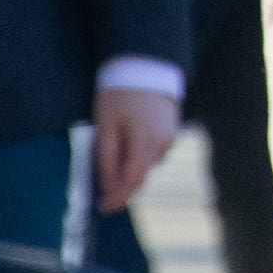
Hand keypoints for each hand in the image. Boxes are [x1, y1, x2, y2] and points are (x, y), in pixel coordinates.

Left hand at [90, 83, 179, 213]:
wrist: (145, 64)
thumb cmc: (120, 93)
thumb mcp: (105, 124)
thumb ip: (106, 157)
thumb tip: (108, 186)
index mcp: (145, 142)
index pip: (132, 181)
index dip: (117, 198)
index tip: (103, 207)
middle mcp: (163, 144)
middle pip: (140, 176)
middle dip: (121, 185)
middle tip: (101, 189)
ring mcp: (170, 139)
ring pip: (146, 165)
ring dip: (129, 167)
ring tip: (112, 153)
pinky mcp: (172, 132)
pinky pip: (153, 153)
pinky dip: (138, 154)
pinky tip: (128, 140)